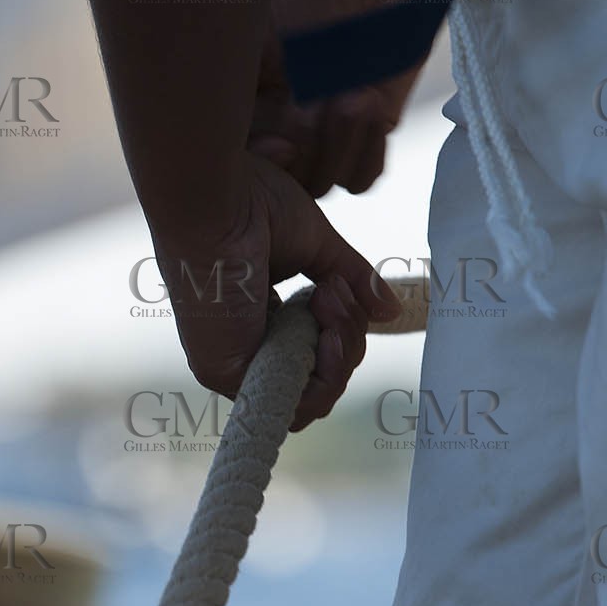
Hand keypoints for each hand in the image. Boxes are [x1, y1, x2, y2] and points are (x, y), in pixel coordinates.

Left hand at [151, 152, 399, 431]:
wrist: (216, 198)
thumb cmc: (249, 206)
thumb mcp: (315, 247)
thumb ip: (352, 280)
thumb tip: (390, 311)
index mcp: (259, 318)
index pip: (313, 355)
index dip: (341, 335)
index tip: (337, 289)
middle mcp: (245, 345)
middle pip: (321, 378)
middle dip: (346, 338)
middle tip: (333, 290)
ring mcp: (235, 363)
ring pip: (314, 397)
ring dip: (340, 349)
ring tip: (327, 297)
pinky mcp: (227, 374)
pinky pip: (294, 407)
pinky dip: (325, 374)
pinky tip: (326, 333)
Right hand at [249, 0, 427, 197]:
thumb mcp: (261, 32)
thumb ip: (253, 88)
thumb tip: (274, 135)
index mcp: (239, 105)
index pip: (236, 164)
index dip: (260, 162)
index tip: (283, 139)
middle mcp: (276, 126)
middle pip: (284, 181)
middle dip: (310, 147)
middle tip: (329, 102)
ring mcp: (323, 134)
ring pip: (324, 182)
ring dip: (343, 145)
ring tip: (358, 97)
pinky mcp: (367, 135)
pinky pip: (362, 176)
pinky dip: (368, 150)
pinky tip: (373, 104)